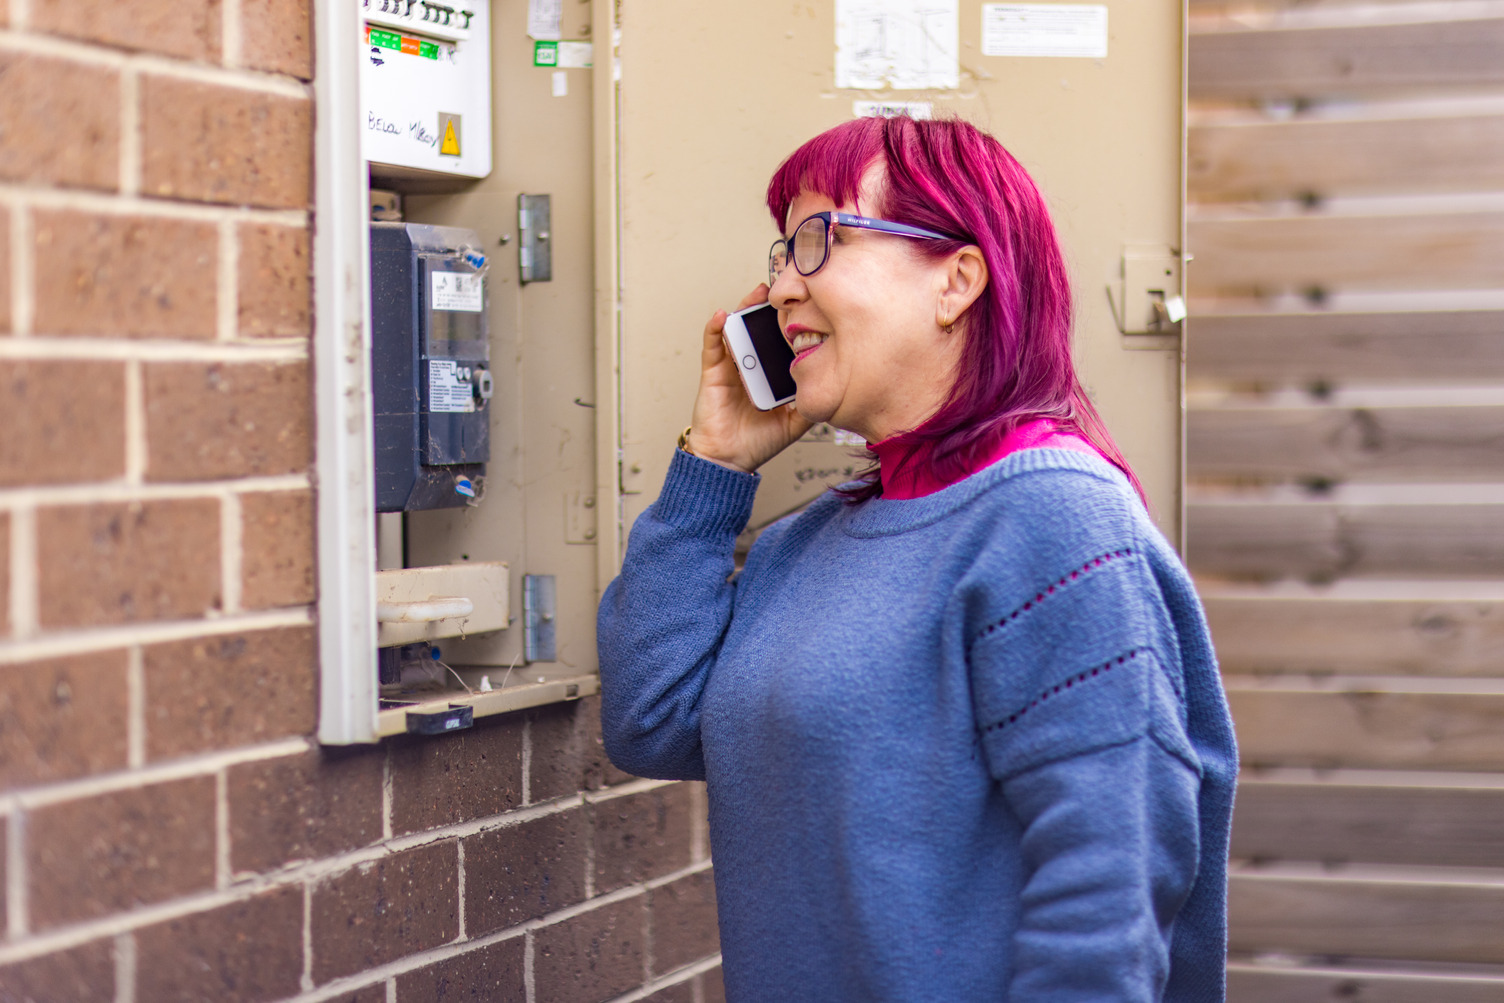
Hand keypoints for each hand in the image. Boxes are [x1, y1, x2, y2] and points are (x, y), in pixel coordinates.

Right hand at [686, 285, 811, 472]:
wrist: (730, 461)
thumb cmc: (759, 441)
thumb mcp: (797, 420)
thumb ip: (812, 401)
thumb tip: (837, 385)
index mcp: (771, 373)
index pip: (781, 340)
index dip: (790, 322)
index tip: (807, 304)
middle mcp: (752, 364)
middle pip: (760, 328)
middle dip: (770, 307)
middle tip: (784, 289)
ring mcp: (732, 365)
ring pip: (737, 328)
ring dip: (745, 308)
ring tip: (758, 294)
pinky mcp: (713, 371)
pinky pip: (713, 345)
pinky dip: (715, 328)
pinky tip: (723, 316)